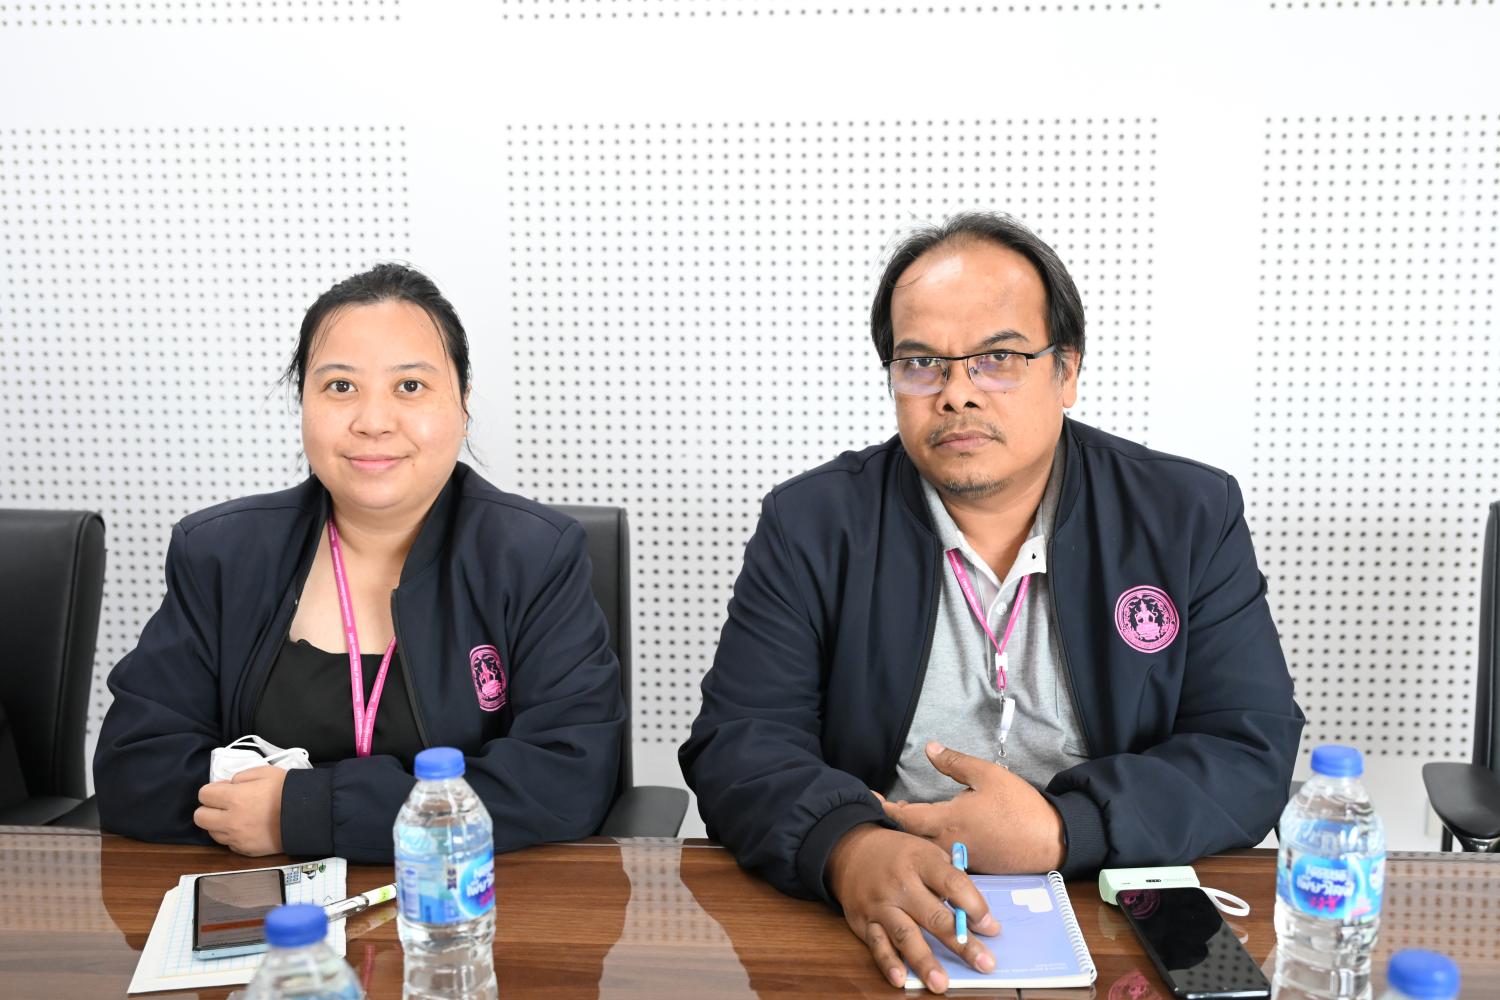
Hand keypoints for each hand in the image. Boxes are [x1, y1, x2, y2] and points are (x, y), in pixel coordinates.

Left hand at [194, 766, 286, 855]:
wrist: (308, 816)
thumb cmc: (288, 791)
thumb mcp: (265, 772)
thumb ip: (241, 777)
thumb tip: (228, 785)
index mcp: (234, 798)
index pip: (204, 795)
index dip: (212, 790)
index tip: (223, 790)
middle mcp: (230, 820)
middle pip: (200, 817)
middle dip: (209, 809)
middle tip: (224, 805)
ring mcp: (237, 838)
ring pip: (212, 833)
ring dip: (219, 824)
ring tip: (236, 817)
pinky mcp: (245, 850)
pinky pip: (228, 844)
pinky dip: (233, 836)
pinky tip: (247, 828)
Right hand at [827, 823, 1000, 992]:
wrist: (852, 850)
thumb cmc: (901, 856)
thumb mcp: (928, 854)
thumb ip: (953, 882)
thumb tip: (981, 921)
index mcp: (921, 861)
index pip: (953, 884)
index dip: (974, 907)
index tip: (991, 927)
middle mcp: (900, 883)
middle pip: (934, 916)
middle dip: (962, 943)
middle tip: (984, 963)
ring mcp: (881, 904)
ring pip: (905, 934)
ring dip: (924, 961)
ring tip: (941, 984)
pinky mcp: (865, 922)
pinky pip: (878, 945)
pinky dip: (889, 963)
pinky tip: (901, 979)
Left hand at [879, 741, 1065, 873]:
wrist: (1051, 840)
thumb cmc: (1020, 806)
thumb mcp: (988, 774)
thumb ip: (955, 762)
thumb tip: (930, 748)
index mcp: (948, 820)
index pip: (906, 817)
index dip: (885, 809)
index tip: (871, 800)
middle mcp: (948, 844)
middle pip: (910, 837)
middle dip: (897, 822)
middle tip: (889, 807)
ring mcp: (959, 860)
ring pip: (925, 850)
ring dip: (914, 835)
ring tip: (909, 818)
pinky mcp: (972, 868)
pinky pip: (942, 860)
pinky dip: (931, 847)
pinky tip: (934, 836)